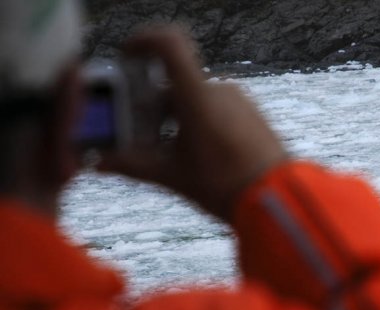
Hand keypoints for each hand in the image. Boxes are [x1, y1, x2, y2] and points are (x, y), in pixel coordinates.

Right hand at [99, 27, 287, 221]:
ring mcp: (240, 102)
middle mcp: (220, 90)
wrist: (278, 199)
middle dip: (152, 106)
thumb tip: (100, 163)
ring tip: (170, 153)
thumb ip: (134, 165)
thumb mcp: (173, 176)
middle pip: (175, 85)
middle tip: (139, 134)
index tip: (127, 54)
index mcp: (197, 98)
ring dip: (177, 118)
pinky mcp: (252, 115)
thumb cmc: (226, 187)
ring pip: (196, 99)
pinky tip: (198, 155)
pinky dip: (200, 122)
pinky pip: (218, 109)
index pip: (169, 44)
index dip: (144, 40)